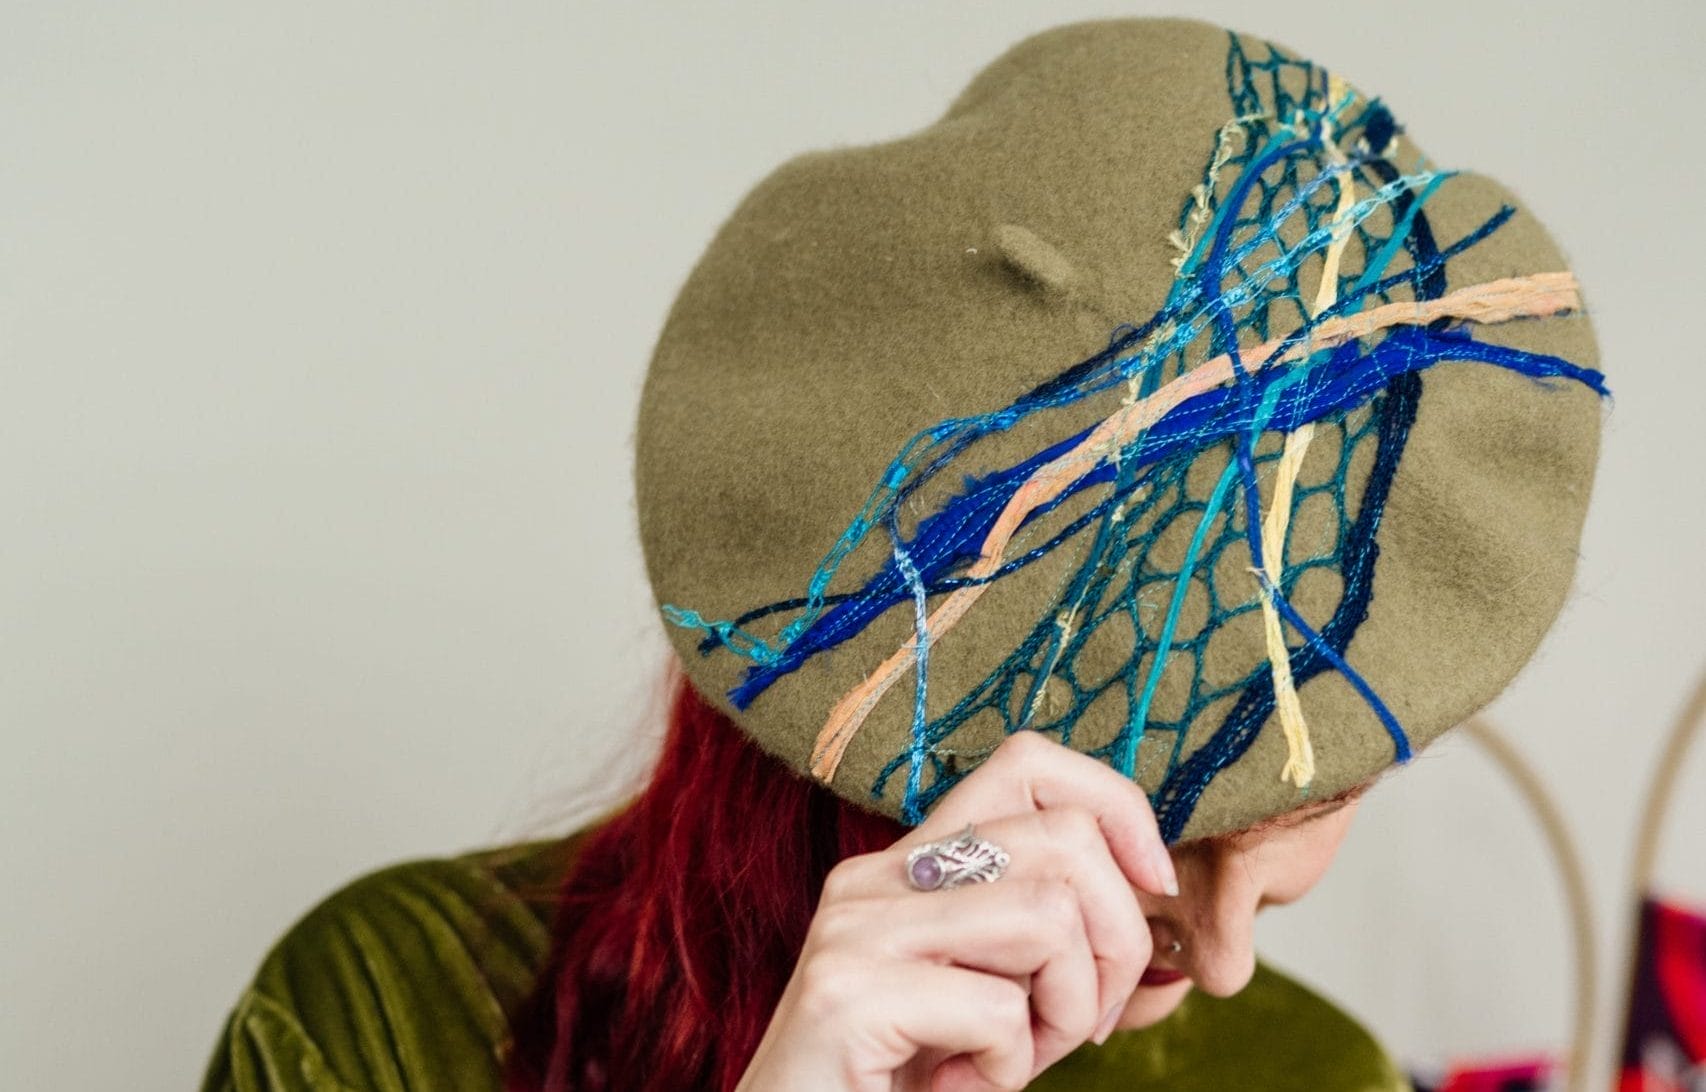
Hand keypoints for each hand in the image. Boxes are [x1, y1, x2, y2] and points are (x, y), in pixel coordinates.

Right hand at [735, 730, 1178, 1091]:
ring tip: (1007, 1060)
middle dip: (1114, 943)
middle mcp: (875, 876)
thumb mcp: (994, 1003)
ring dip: (1062, 1011)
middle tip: (1071, 1024)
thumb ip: (1056, 951)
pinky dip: (1006, 1069)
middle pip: (1064, 839)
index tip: (1152, 888)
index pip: (1028, 763)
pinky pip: (997, 1010)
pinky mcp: (848, 995)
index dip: (1118, 809)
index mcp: (909, 864)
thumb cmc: (900, 1085)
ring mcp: (856, 929)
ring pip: (1048, 917)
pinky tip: (955, 1087)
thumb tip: (1169, 914)